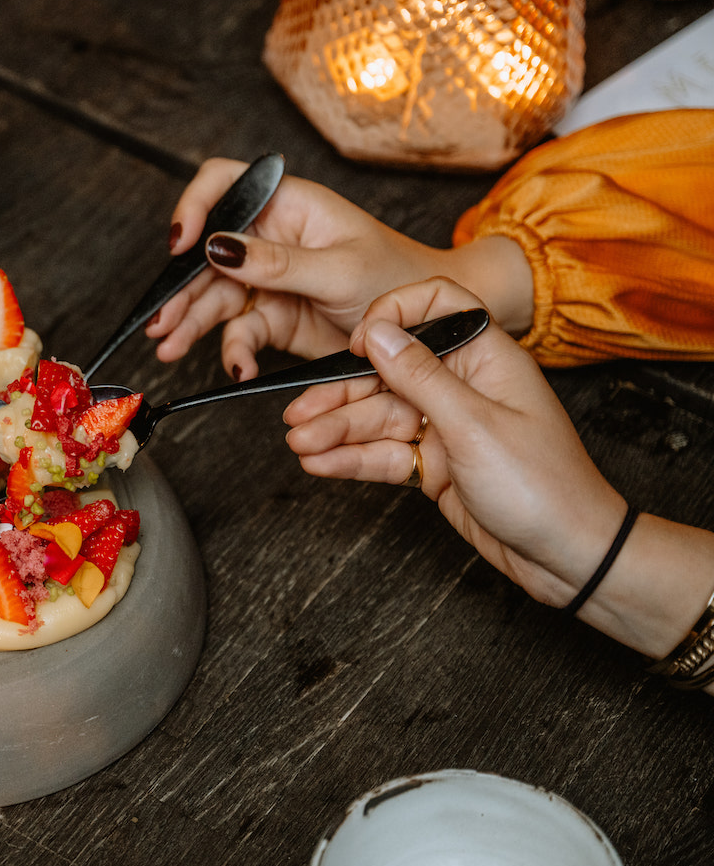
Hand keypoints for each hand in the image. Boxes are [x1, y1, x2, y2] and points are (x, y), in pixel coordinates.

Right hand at [146, 158, 529, 379]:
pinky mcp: (275, 317)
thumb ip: (277, 262)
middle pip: (207, 252)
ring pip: (215, 296)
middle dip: (180, 287)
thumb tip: (217, 247)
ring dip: (191, 323)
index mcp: (288, 205)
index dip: (194, 207)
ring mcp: (269, 279)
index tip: (181, 244)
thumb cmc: (399, 279)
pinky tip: (237, 367)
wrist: (431, 328)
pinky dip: (234, 350)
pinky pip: (241, 332)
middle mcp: (271, 237)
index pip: (223, 184)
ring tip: (170, 348)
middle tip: (160, 321)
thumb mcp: (339, 270)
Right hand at [282, 278, 624, 607]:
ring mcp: (446, 426)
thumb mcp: (474, 426)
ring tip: (300, 445)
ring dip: (337, 432)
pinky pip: (384, 453)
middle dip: (341, 395)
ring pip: (378, 418)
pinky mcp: (435, 464)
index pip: (433, 309)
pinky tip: (319, 463)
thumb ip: (420, 376)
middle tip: (298, 415)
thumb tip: (378, 331)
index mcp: (486, 359)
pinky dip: (351, 458)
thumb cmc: (543, 487)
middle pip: (388, 374)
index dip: (390, 318)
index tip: (355, 345)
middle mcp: (463, 386)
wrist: (567, 556)